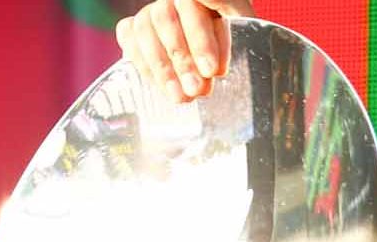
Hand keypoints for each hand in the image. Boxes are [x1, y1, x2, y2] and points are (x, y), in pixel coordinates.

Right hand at [116, 0, 255, 102]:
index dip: (202, 37)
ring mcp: (153, 10)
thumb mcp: (248, 39)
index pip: (203, 3)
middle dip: (183, 58)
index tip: (214, 69)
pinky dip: (144, 64)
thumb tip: (228, 63)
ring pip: (145, 29)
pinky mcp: (134, 25)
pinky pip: (129, 38)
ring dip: (163, 67)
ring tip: (181, 97)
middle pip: (168, 18)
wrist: (209, 57)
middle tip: (198, 89)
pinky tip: (162, 87)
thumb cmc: (236, 44)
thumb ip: (246, 39)